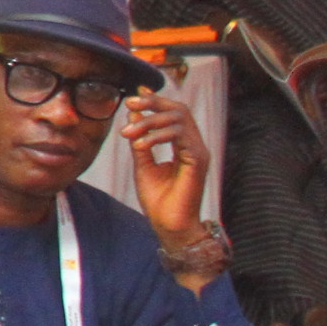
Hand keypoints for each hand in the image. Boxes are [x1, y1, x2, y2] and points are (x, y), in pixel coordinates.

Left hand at [119, 94, 206, 243]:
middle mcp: (194, 145)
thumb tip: (133, 115)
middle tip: (130, 104)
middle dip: (153, 103)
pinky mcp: (198, 160)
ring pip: (178, 119)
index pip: (173, 113)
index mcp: (184, 144)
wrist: (169, 226)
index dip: (155, 101)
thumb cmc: (159, 200)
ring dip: (149, 122)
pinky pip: (180, 136)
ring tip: (128, 134)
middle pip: (179, 109)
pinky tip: (140, 145)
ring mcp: (199, 151)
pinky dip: (157, 136)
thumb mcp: (143, 165)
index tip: (132, 99)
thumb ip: (140, 140)